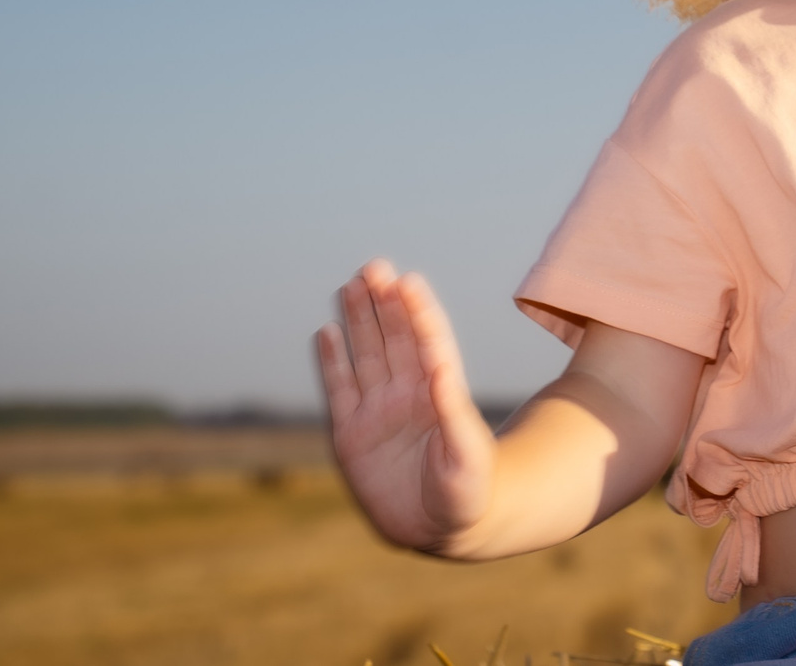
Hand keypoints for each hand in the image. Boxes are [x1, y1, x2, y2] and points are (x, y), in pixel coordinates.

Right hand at [314, 259, 495, 550]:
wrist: (440, 529)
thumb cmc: (468, 493)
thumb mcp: (468, 457)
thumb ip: (455, 414)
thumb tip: (440, 369)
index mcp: (440, 393)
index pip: (428, 341)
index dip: (418, 311)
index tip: (408, 281)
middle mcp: (408, 393)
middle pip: (394, 338)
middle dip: (384, 303)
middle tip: (374, 267)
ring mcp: (378, 411)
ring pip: (366, 355)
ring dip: (359, 321)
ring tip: (352, 285)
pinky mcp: (351, 435)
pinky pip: (339, 391)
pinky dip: (332, 363)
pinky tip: (327, 333)